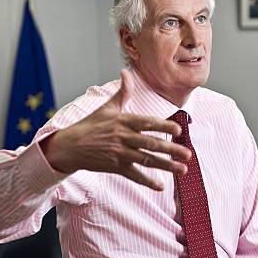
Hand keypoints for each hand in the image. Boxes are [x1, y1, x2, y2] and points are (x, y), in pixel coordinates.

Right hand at [42, 69, 190, 189]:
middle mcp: (124, 137)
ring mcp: (120, 154)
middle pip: (151, 144)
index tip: (179, 130)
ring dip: (166, 166)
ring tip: (183, 170)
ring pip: (147, 160)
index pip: (147, 123)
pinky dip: (148, 181)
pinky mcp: (116, 167)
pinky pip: (135, 175)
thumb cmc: (91, 125)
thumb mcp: (107, 107)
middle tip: (188, 154)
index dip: (163, 126)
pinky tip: (161, 185)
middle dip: (171, 149)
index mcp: (124, 121)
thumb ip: (122, 91)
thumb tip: (126, 72)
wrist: (70, 146)